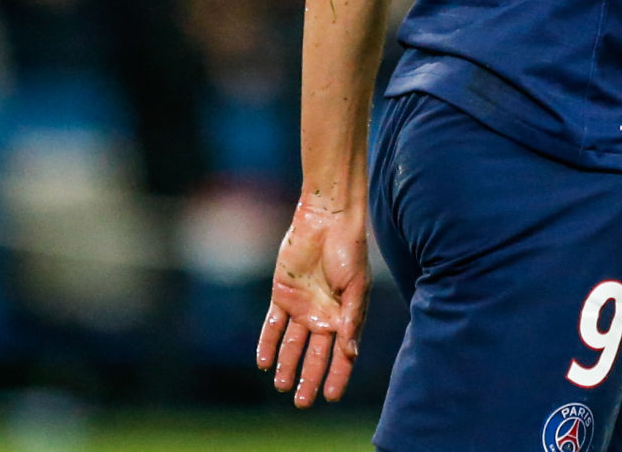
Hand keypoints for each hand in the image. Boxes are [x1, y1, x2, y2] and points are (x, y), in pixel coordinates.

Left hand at [256, 200, 369, 406]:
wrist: (327, 220)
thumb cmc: (349, 251)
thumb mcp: (357, 287)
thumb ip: (352, 319)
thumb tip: (351, 353)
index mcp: (345, 315)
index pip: (341, 353)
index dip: (337, 375)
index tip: (331, 397)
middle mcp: (323, 315)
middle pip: (315, 355)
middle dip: (309, 378)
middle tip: (302, 402)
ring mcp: (302, 306)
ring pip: (292, 345)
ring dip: (287, 366)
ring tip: (281, 387)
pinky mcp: (282, 295)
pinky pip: (273, 325)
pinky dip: (267, 344)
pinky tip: (264, 363)